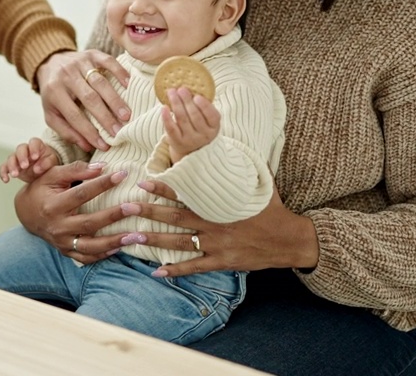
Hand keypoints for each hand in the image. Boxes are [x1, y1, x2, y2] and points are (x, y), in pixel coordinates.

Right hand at [0, 138, 61, 182]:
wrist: (44, 171)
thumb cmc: (49, 163)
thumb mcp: (52, 162)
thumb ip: (47, 163)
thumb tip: (37, 168)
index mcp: (37, 146)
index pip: (34, 142)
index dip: (33, 148)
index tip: (35, 157)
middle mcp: (26, 150)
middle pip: (20, 149)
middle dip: (21, 157)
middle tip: (24, 166)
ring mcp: (18, 158)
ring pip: (11, 157)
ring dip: (12, 165)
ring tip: (15, 175)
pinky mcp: (12, 166)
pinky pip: (4, 167)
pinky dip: (3, 172)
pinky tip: (6, 179)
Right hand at [14, 160, 130, 264]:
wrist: (26, 213)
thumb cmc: (42, 189)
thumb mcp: (53, 175)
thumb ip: (76, 170)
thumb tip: (102, 167)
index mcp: (53, 205)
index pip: (81, 194)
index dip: (102, 184)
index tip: (123, 175)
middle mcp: (57, 226)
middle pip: (89, 223)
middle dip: (113, 216)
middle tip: (135, 207)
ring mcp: (61, 242)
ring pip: (90, 246)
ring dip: (113, 242)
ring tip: (135, 236)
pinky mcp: (65, 251)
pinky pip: (86, 258)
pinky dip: (103, 255)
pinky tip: (120, 248)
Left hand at [36, 49, 130, 151]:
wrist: (50, 62)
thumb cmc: (53, 93)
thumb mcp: (51, 113)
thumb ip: (66, 131)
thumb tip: (87, 146)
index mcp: (54, 92)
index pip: (74, 115)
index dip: (89, 131)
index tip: (104, 144)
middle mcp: (66, 76)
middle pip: (89, 98)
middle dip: (105, 117)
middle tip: (119, 132)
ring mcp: (79, 62)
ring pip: (100, 82)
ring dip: (114, 99)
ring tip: (126, 115)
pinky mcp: (91, 53)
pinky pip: (107, 61)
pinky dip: (119, 72)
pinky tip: (128, 85)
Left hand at [122, 182, 318, 276]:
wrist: (289, 239)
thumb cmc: (272, 208)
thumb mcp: (258, 182)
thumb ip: (240, 166)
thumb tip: (229, 142)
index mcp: (219, 203)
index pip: (186, 193)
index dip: (164, 186)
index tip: (143, 180)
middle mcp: (214, 223)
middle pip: (176, 218)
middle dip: (150, 212)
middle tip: (127, 208)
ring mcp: (217, 244)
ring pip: (179, 243)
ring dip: (155, 240)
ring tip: (132, 237)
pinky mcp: (221, 261)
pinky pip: (194, 267)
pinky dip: (175, 271)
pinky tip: (157, 272)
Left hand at [162, 87, 219, 163]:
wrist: (192, 149)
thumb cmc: (200, 126)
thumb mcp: (207, 119)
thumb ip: (203, 106)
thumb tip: (192, 87)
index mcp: (214, 127)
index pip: (212, 116)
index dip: (204, 106)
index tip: (197, 96)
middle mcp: (204, 135)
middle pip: (195, 116)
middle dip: (187, 101)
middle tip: (181, 89)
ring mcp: (190, 139)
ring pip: (182, 119)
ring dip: (176, 103)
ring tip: (171, 92)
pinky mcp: (177, 141)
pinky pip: (171, 128)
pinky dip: (166, 117)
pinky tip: (164, 107)